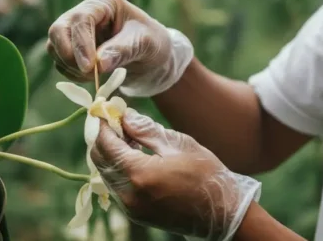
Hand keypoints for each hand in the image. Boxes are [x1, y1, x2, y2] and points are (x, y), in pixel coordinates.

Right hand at [47, 0, 193, 96]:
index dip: (81, 43)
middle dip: (69, 55)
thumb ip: (123, 51)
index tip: (89, 67)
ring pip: (54, 47)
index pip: (81, 18)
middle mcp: (86, 13)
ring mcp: (76, 31)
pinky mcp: (72, 49)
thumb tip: (98, 64)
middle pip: (59, 30)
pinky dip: (71, 73)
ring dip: (70, 66)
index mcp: (104, 3)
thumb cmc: (153, 44)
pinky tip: (92, 78)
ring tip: (95, 76)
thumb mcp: (145, 44)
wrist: (153, 60)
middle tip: (87, 74)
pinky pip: (59, 61)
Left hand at [91, 109, 260, 240]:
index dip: (103, 123)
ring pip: (106, 174)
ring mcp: (131, 208)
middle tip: (116, 119)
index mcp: (139, 174)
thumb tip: (125, 116)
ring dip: (111, 153)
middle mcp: (129, 194)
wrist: (222, 212)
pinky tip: (134, 155)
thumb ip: (146, 130)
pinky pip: (117, 186)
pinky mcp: (136, 214)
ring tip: (128, 135)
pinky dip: (119, 168)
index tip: (106, 108)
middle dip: (103, 137)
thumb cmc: (205, 174)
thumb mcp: (178, 144)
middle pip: (100, 160)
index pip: (106, 144)